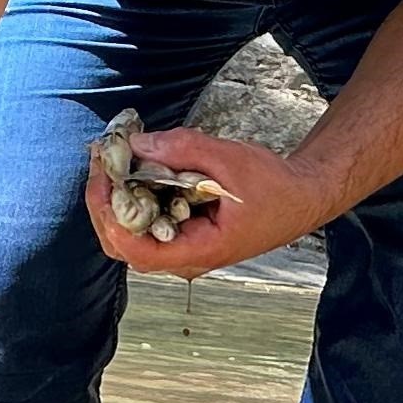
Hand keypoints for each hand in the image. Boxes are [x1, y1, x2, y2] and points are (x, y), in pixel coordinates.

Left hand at [81, 122, 328, 279]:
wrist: (301, 197)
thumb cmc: (274, 186)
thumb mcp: (230, 160)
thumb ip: (183, 151)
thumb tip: (136, 145)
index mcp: (201, 250)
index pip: (139, 251)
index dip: (112, 216)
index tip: (104, 178)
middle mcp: (186, 258)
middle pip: (124, 246)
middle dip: (104, 203)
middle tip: (101, 160)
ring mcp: (182, 248)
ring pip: (130, 236)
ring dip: (114, 199)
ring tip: (111, 159)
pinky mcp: (181, 234)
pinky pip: (145, 223)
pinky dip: (132, 197)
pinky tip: (131, 169)